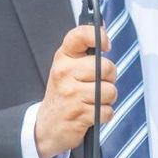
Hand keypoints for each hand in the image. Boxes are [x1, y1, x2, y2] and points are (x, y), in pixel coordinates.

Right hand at [35, 26, 116, 157]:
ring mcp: (70, 94)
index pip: (80, 35)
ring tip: (93, 101)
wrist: (47, 126)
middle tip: (98, 85)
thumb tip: (104, 31)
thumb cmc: (65, 93)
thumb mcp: (68, 69)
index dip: (98, 36)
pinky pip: (107, 111)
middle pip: (106, 67)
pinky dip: (104, 115)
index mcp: (63, 58)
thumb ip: (85, 52)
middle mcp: (64, 72)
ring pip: (110, 91)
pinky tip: (91, 114)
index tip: (106, 46)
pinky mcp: (78, 114)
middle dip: (109, 78)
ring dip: (107, 99)